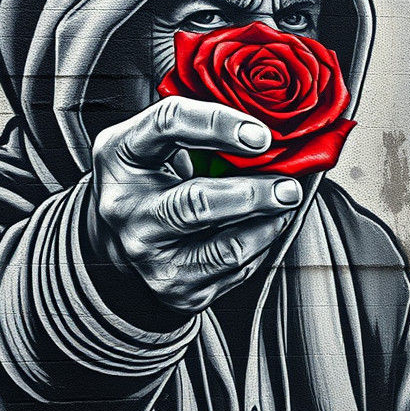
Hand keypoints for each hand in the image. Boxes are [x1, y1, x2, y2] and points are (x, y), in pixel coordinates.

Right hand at [89, 97, 301, 312]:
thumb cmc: (150, 180)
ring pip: (226, 247)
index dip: (220, 125)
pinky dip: (261, 246)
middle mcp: (127, 210)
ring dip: (268, 223)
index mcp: (121, 155)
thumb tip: (269, 120)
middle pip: (197, 202)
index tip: (261, 135)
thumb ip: (198, 126)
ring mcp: (150, 256)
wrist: (121, 244)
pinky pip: (236, 270)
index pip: (169, 124)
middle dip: (253, 194)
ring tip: (284, 203)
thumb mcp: (154, 142)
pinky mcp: (178, 290)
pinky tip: (268, 227)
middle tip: (288, 186)